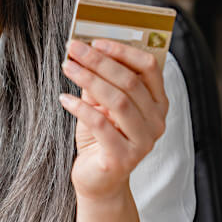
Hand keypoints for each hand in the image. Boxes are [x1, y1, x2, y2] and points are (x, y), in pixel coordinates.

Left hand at [59, 39, 168, 201]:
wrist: (99, 181)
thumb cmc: (101, 136)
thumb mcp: (101, 104)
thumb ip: (100, 80)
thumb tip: (84, 50)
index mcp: (157, 102)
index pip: (149, 67)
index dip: (123, 50)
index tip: (95, 40)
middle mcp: (156, 121)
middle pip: (130, 81)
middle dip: (98, 61)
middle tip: (73, 48)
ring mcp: (143, 142)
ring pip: (117, 101)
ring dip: (88, 78)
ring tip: (67, 66)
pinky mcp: (123, 158)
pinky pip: (101, 125)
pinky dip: (80, 107)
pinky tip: (64, 98)